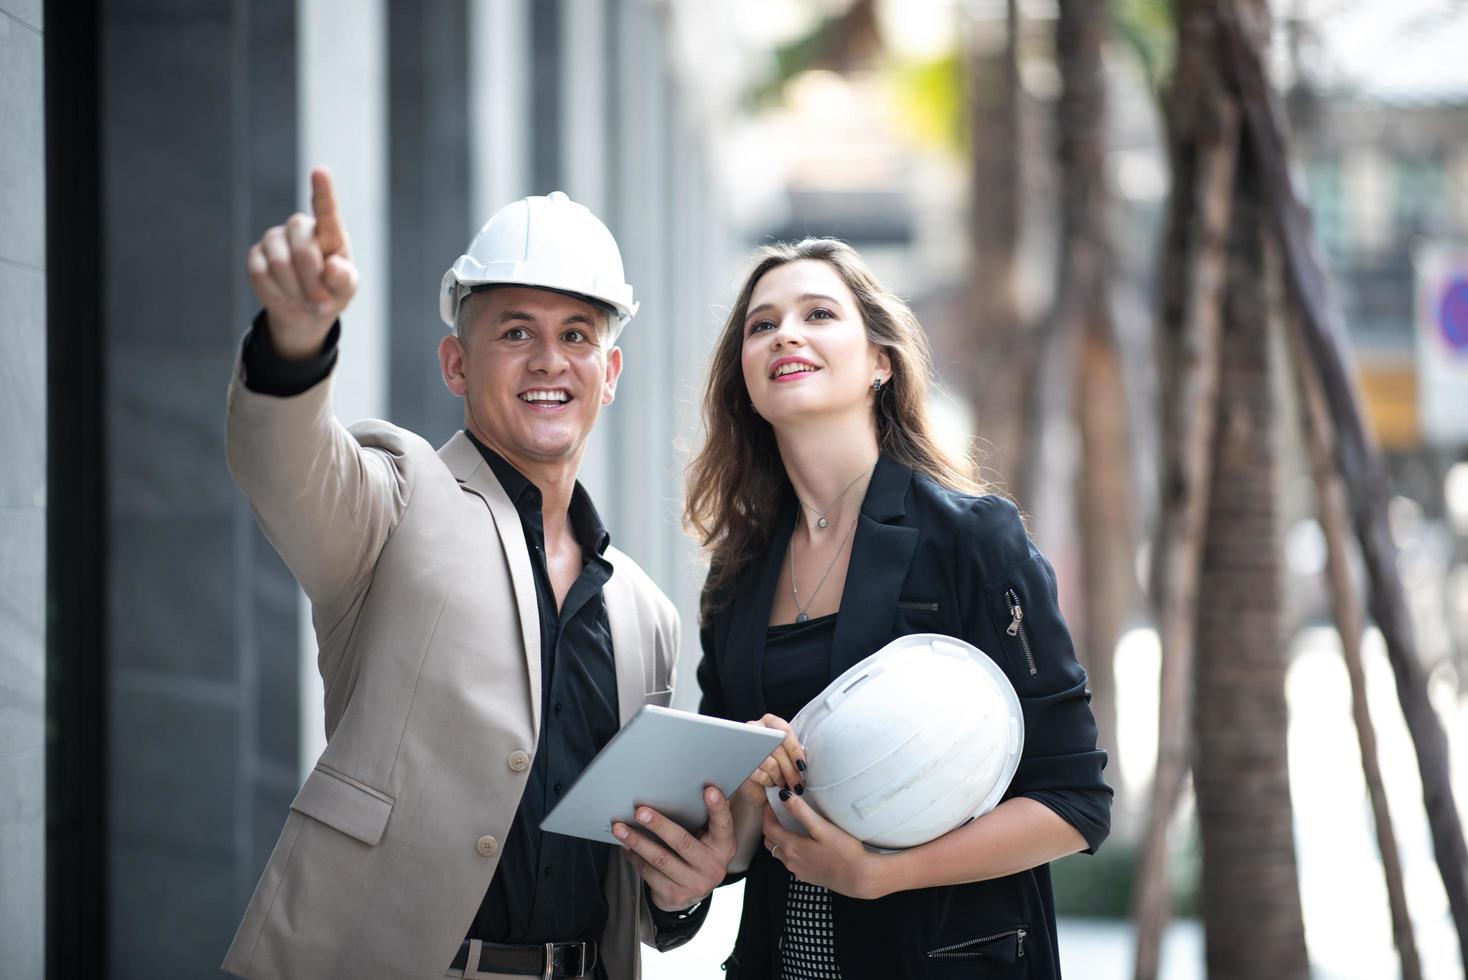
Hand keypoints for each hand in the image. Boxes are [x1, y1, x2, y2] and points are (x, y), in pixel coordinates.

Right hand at [245, 167, 358, 359]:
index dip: (323, 190)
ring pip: (280, 265)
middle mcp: (300, 228)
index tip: (321, 170)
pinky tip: (287, 298)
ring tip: (307, 302)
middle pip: (303, 250)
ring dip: (297, 292)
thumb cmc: (332, 292)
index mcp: (329, 232)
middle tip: (323, 304)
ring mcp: (275, 239)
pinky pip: (260, 275)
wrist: (305, 309)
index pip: (326, 209)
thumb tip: (334, 267)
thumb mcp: (345, 289)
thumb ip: (344, 279)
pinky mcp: (255, 255)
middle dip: (314, 283)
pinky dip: (277, 295)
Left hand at [613, 787, 735, 911]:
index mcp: (724, 846)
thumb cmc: (700, 852)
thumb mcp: (711, 838)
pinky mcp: (674, 895)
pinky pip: (649, 874)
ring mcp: (694, 884)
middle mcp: (712, 867)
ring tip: (620, 828)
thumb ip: (706, 818)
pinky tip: (626, 847)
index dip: (717, 808)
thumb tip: (696, 786)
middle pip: (682, 842)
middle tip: (640, 811)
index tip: (709, 790)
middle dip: (659, 825)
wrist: (694, 891)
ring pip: (660, 859)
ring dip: (637, 841)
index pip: (723, 824)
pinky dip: (635, 858)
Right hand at [736, 714, 805, 808]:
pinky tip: (771, 783)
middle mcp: (756, 729)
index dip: (795, 749)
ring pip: (771, 763)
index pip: (785, 731)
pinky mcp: (740, 762)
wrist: (754, 784)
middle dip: (791, 770)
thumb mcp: (787, 755)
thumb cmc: (773, 765)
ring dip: (781, 777)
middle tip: (797, 783)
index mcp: (770, 722)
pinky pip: (760, 774)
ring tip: (784, 784)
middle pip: (778, 749)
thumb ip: (794, 751)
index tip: (802, 765)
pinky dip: (769, 781)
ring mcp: (746, 744)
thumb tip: (804, 757)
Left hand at [763, 791, 886, 899]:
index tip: (772, 804)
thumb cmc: (844, 852)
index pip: (768, 828)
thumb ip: (801, 811)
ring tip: (792, 826)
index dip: (767, 814)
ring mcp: (798, 871)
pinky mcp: (808, 877)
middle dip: (771, 826)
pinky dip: (790, 851)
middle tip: (780, 813)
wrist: (860, 878)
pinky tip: (805, 845)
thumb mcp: (822, 827)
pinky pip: (791, 863)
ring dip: (780, 839)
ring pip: (780, 853)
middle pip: (770, 841)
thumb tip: (785, 797)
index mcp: (792, 847)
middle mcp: (791, 861)